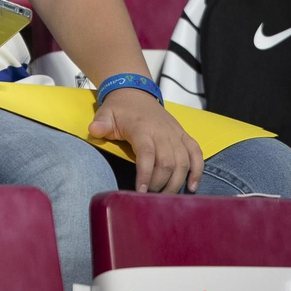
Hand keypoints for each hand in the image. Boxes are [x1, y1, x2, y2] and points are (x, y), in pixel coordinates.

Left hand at [88, 87, 203, 194]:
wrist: (136, 92)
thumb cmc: (120, 108)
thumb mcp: (106, 114)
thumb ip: (101, 124)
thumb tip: (93, 129)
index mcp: (142, 128)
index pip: (147, 154)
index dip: (145, 174)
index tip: (140, 191)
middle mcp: (162, 132)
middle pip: (167, 162)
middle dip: (159, 183)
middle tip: (149, 197)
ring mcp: (175, 134)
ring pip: (183, 161)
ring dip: (176, 182)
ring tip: (166, 198)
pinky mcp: (183, 135)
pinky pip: (196, 153)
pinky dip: (197, 170)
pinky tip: (191, 187)